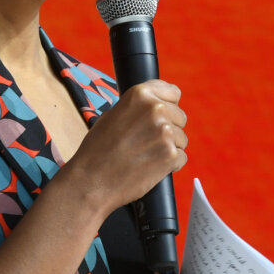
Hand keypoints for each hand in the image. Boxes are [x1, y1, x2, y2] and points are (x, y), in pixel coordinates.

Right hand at [65, 79, 187, 214]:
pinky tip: (150, 167)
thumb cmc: (97, 149)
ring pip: (181, 138)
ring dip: (169, 148)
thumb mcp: (114, 114)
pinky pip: (181, 157)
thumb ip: (138, 108)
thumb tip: (158, 106)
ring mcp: (165, 132)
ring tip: (145, 156)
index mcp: (140, 94)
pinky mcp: (171, 155)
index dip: (169, 105)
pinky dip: (170, 164)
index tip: (163, 116)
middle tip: (148, 142)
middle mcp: (156, 109)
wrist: (91, 180)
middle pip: (180, 117)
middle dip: (169, 129)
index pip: (173, 92)